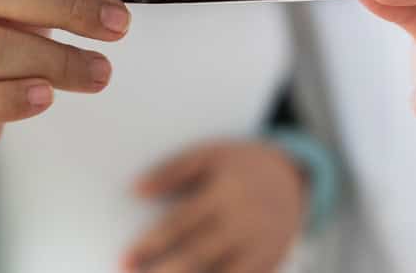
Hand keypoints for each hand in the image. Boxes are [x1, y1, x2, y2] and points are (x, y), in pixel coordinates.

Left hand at [123, 142, 306, 272]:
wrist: (291, 179)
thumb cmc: (238, 166)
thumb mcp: (210, 154)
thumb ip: (174, 169)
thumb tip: (136, 190)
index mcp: (226, 192)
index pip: (180, 224)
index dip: (150, 245)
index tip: (124, 259)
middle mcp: (244, 222)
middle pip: (197, 257)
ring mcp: (260, 248)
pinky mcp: (270, 265)